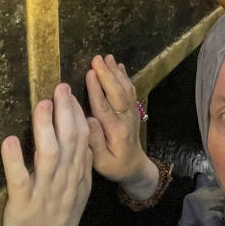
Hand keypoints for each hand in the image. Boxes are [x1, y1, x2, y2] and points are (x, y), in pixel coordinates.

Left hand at [1, 84, 91, 225]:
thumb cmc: (58, 223)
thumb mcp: (78, 193)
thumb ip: (80, 166)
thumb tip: (82, 138)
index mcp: (79, 177)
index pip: (84, 139)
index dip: (78, 114)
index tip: (70, 94)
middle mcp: (66, 181)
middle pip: (71, 140)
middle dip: (66, 112)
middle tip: (59, 88)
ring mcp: (45, 192)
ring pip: (49, 154)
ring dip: (45, 127)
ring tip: (41, 105)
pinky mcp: (23, 204)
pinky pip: (20, 179)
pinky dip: (14, 159)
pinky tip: (9, 141)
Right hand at [85, 54, 157, 197]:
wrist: (135, 167)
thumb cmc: (114, 166)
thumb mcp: (101, 162)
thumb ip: (95, 141)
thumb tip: (89, 119)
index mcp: (116, 131)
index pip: (105, 106)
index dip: (97, 89)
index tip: (90, 73)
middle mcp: (126, 119)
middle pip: (117, 93)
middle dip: (107, 74)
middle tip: (97, 58)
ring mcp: (132, 113)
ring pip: (125, 89)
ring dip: (116, 72)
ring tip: (108, 58)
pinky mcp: (133, 110)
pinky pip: (130, 90)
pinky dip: (125, 77)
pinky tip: (119, 66)